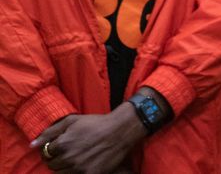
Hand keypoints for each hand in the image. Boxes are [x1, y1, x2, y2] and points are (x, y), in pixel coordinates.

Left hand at [31, 102, 146, 173]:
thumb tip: (32, 145)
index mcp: (62, 144)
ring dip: (65, 166)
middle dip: (56, 159)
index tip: (58, 146)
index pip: (46, 153)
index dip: (51, 149)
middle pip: (52, 165)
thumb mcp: (72, 121)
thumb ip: (50, 132)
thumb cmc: (96, 123)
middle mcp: (68, 158)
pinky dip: (76, 171)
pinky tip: (83, 162)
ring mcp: (79, 168)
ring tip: (75, 157)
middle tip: (67, 152)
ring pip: (61, 173)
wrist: (120, 131)